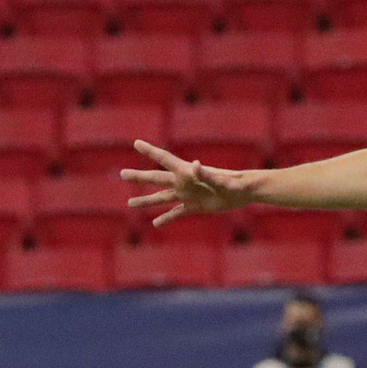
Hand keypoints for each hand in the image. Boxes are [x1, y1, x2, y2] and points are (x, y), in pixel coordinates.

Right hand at [121, 140, 253, 225]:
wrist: (245, 192)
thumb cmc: (234, 183)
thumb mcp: (220, 179)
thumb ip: (206, 174)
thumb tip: (195, 164)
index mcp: (187, 173)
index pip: (165, 159)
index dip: (151, 151)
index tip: (136, 143)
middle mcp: (184, 183)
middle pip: (157, 179)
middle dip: (139, 177)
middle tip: (122, 174)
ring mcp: (188, 195)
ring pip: (162, 198)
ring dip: (147, 201)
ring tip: (130, 203)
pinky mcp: (196, 207)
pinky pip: (177, 214)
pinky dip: (166, 219)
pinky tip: (155, 224)